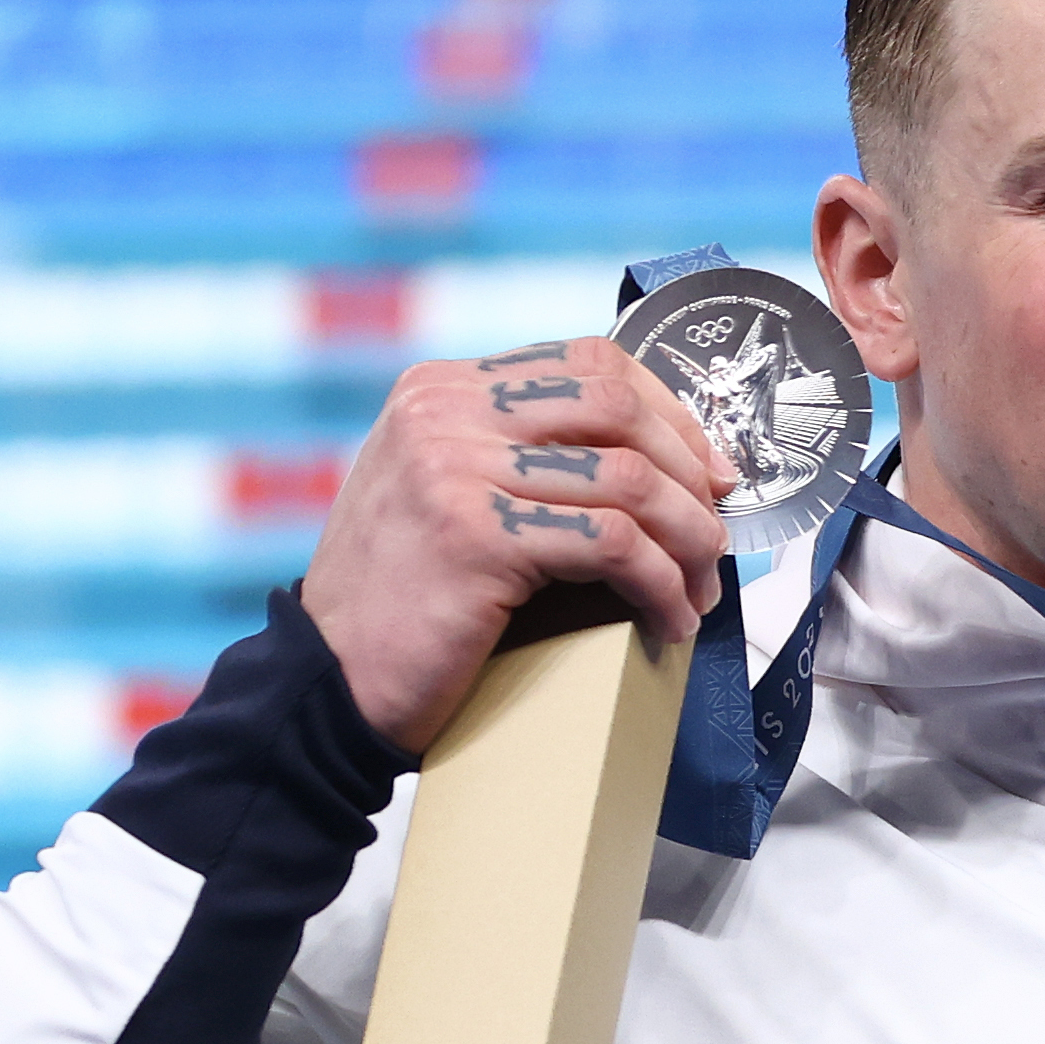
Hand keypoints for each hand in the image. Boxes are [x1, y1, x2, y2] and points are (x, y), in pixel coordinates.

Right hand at [298, 338, 740, 752]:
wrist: (331, 679)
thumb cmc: (410, 600)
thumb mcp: (451, 492)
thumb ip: (524, 455)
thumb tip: (666, 459)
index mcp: (442, 389)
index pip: (590, 364)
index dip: (670, 415)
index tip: (709, 474)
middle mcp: (443, 412)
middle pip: (619, 408)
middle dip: (689, 477)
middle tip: (713, 538)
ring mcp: (453, 467)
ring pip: (629, 479)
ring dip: (688, 542)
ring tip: (696, 592)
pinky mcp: (475, 534)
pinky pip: (613, 544)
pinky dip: (660, 586)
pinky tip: (667, 619)